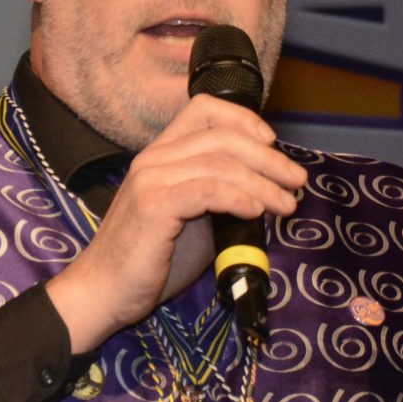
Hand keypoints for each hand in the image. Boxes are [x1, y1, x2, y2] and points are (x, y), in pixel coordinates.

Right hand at [44, 94, 308, 353]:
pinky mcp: (154, 205)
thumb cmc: (150, 261)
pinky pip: (208, 190)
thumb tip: (268, 193)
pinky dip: (240, 197)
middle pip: (222, 135)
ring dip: (264, 183)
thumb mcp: (194, 221)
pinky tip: (257, 212)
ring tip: (287, 205)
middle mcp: (154, 158)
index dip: (244, 120)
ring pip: (221, 163)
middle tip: (297, 181)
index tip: (273, 145)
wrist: (105, 292)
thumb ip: (222, 198)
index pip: (204, 109)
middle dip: (269, 157)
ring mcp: (151, 179)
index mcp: (161, 154)